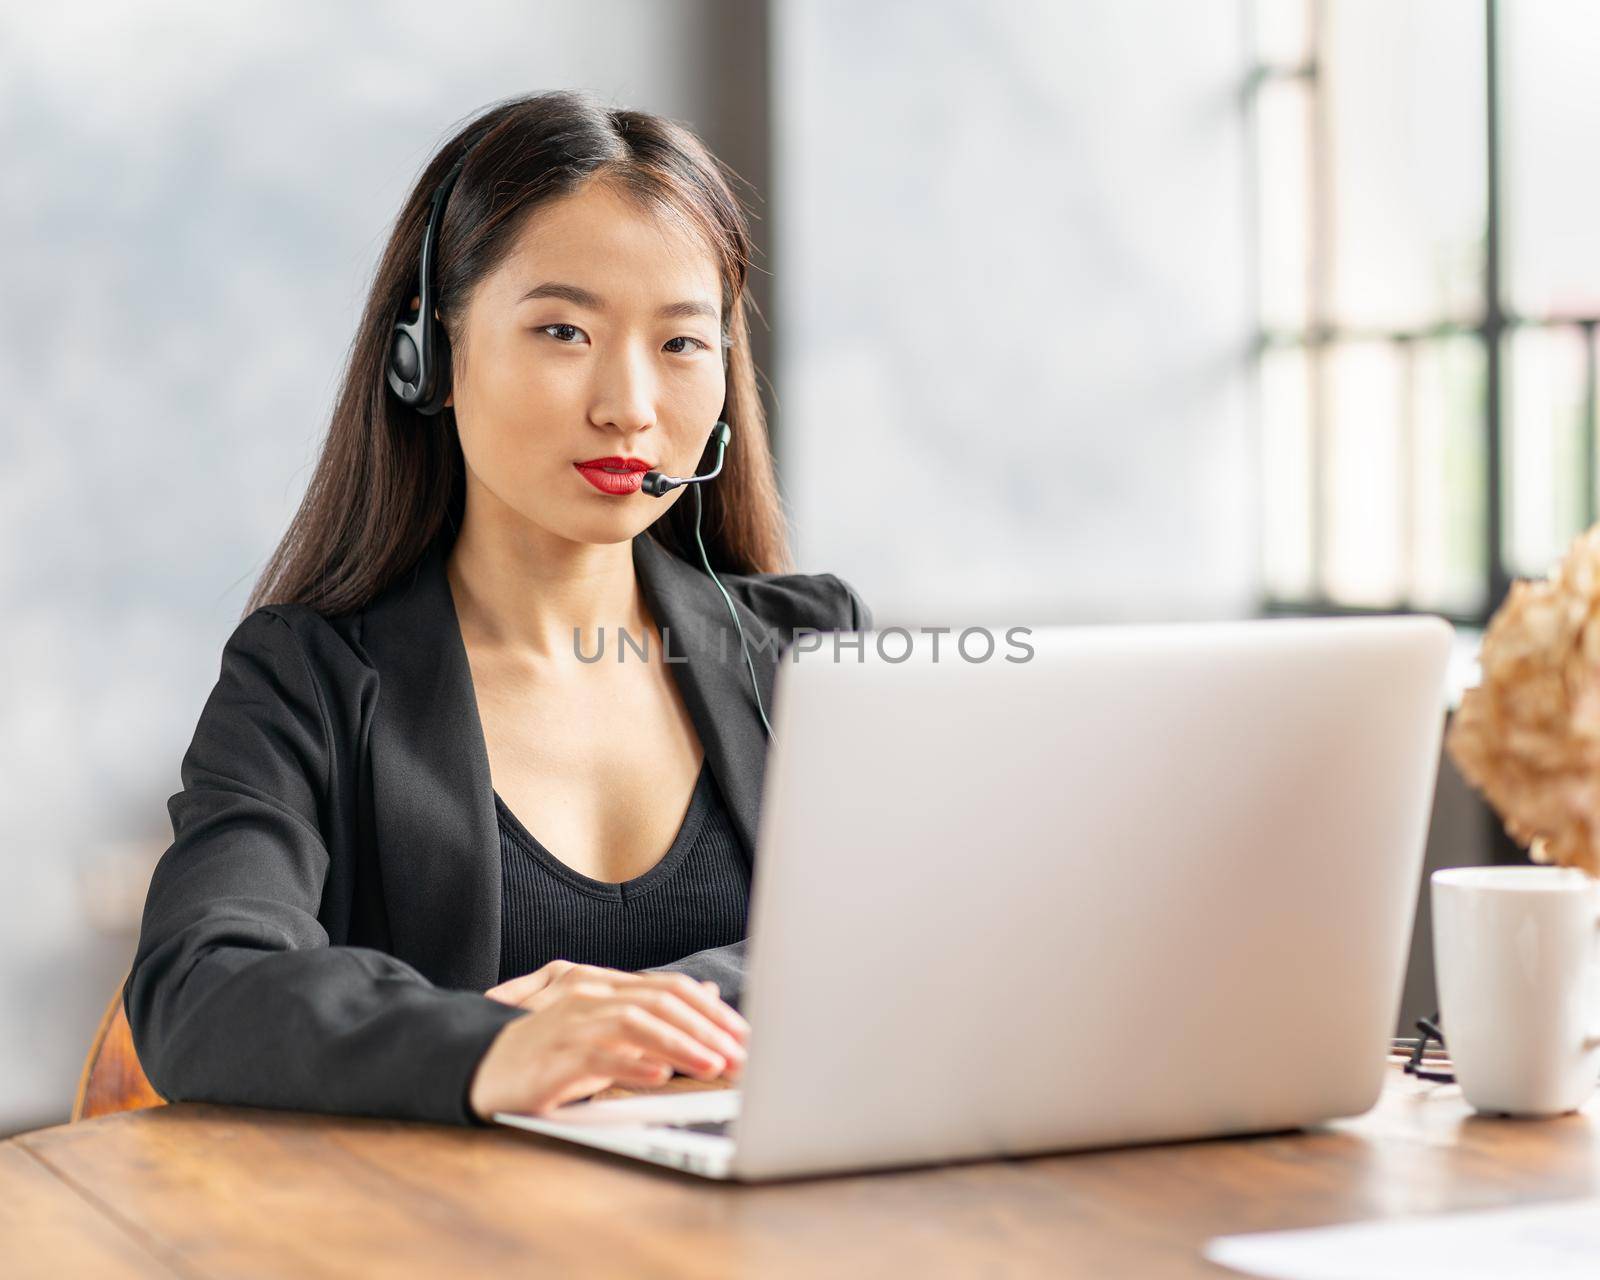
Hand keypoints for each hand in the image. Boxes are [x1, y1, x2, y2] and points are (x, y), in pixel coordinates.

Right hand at [469, 962, 749, 1119]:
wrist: (481, 1066)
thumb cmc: (549, 1053)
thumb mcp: (606, 1029)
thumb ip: (655, 1012)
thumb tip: (709, 996)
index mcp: (606, 987)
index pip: (671, 989)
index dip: (712, 1011)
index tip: (744, 1036)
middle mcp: (591, 996)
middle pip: (661, 1001)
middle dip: (707, 1028)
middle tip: (740, 1054)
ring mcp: (572, 1023)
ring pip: (636, 1023)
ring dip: (680, 1045)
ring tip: (712, 1064)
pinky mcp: (555, 1055)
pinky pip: (599, 1056)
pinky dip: (632, 1065)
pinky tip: (659, 1077)